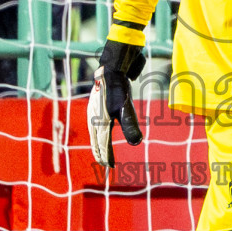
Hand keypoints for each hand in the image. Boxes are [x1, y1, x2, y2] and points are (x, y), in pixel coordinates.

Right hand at [88, 39, 145, 166]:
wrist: (113, 64)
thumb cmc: (118, 86)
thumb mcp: (126, 107)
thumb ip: (130, 125)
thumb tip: (137, 143)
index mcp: (98, 120)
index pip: (102, 143)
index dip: (106, 155)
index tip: (109, 166)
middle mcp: (94, 116)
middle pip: (96, 138)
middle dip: (100, 151)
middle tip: (105, 163)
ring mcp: (96, 108)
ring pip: (95, 130)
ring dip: (99, 141)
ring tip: (102, 149)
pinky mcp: (101, 102)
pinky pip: (99, 120)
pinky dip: (100, 130)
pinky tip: (105, 127)